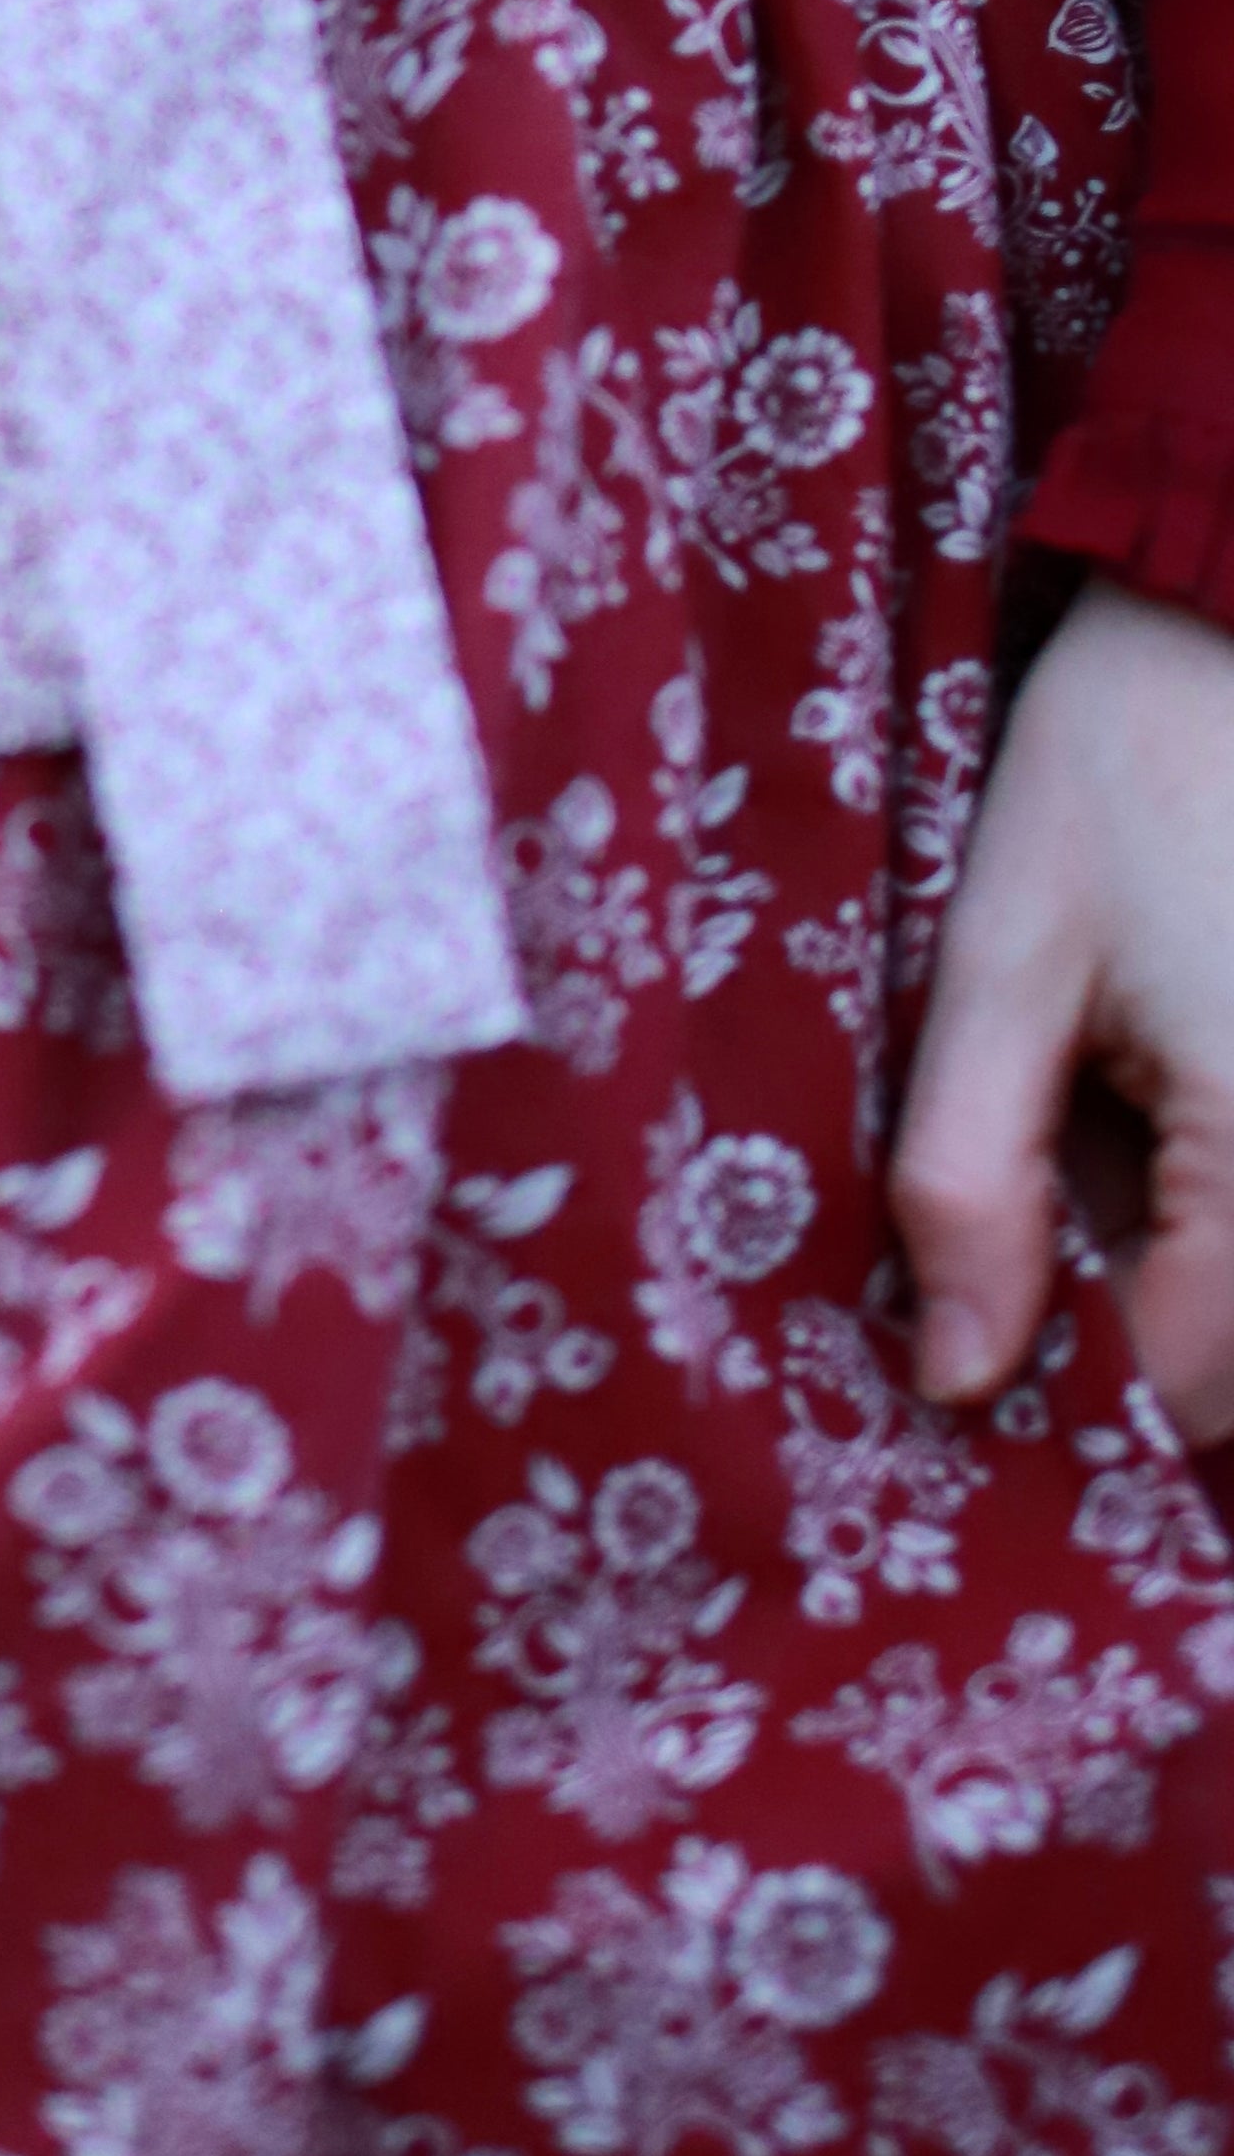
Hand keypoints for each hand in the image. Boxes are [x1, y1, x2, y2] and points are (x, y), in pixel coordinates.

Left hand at [894, 576, 1233, 1446]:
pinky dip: (1207, 1186)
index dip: (1053, 1383)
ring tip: (1091, 1105)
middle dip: (1114, 1311)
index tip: (948, 1336)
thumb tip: (954, 1376)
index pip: (1180, 1389)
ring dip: (1165, 1246)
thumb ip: (968, 1175)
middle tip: (1011, 1196)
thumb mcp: (1004, 960)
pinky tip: (1148, 1081)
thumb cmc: (1126, 766)